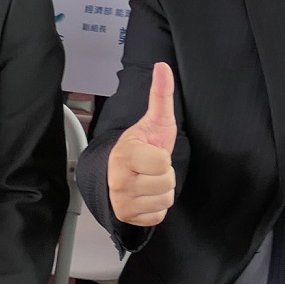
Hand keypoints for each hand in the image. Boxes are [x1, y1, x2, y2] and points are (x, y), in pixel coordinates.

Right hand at [108, 63, 177, 225]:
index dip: (163, 159)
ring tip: (149, 180)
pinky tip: (146, 195)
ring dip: (161, 192)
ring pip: (163, 201)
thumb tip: (163, 67)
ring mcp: (121, 199)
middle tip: (151, 168)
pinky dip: (155, 208)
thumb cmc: (141, 146)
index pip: (162, 164)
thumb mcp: (154, 121)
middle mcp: (119, 179)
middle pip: (165, 184)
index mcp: (125, 154)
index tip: (150, 153)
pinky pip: (157, 216)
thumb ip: (160, 95)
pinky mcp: (127, 216)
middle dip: (164, 176)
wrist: (120, 170)